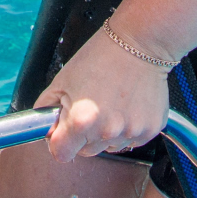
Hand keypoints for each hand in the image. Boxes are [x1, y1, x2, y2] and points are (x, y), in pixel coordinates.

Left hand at [33, 22, 172, 161]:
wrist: (139, 43)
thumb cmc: (100, 56)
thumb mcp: (62, 80)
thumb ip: (46, 110)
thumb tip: (46, 131)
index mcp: (81, 120)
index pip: (60, 154)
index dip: (58, 141)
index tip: (62, 130)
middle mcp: (107, 131)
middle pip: (86, 152)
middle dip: (83, 135)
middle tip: (90, 106)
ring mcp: (131, 132)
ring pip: (108, 146)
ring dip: (106, 131)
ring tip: (111, 101)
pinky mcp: (150, 130)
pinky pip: (130, 140)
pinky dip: (126, 127)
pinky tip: (126, 104)